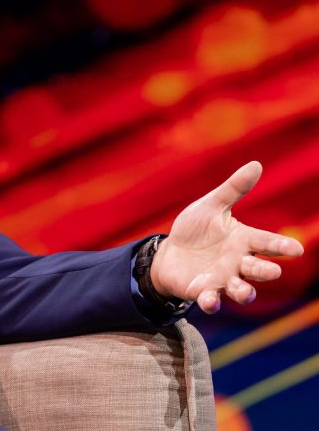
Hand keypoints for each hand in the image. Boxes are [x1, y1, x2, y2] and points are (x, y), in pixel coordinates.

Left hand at [151, 161, 304, 313]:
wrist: (169, 253)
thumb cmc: (196, 230)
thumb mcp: (211, 206)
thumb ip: (233, 189)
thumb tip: (256, 164)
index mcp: (244, 241)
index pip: (267, 243)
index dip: (281, 246)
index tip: (297, 250)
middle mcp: (238, 263)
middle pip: (258, 270)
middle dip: (266, 271)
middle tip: (272, 271)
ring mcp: (222, 279)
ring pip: (240, 289)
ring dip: (244, 292)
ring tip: (245, 292)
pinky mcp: (203, 291)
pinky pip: (211, 300)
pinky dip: (211, 302)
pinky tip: (209, 300)